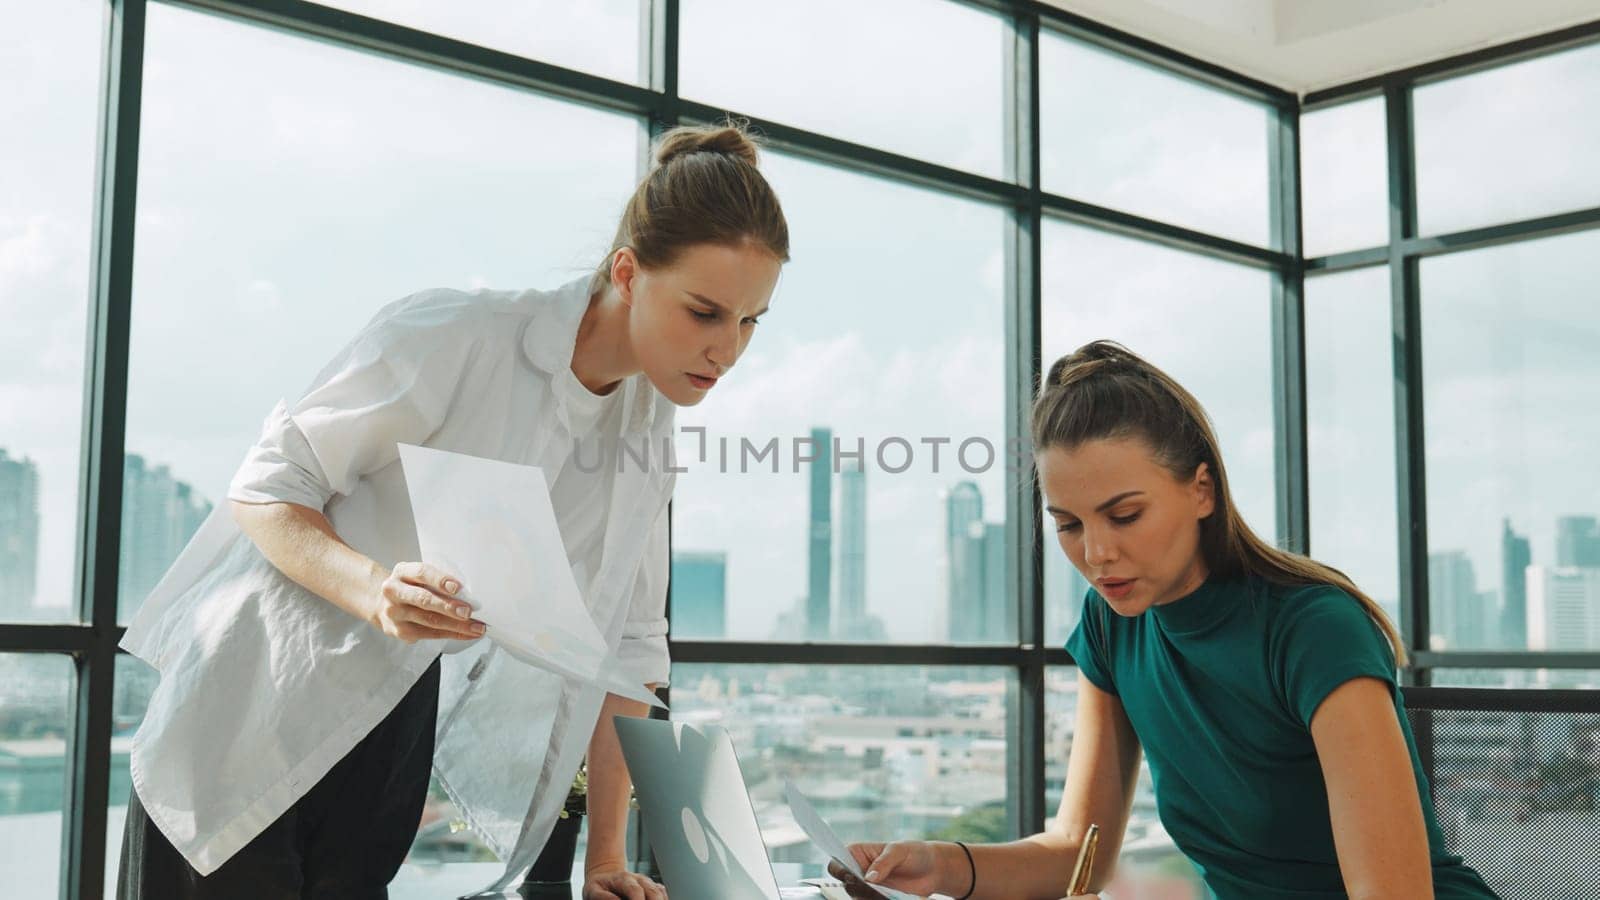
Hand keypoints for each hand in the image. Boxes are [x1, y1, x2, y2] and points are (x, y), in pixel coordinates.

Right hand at [369, 561, 484, 642]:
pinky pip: (431, 634)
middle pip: (423, 599)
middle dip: (448, 606)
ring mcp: (396, 614)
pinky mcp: (401, 632)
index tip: (458, 587)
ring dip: (457, 625)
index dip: (440, 580)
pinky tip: (468, 634)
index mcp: (402, 572)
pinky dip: (453, 634)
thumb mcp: (415, 575)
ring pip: (429, 621)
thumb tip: (470, 592)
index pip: (421, 573)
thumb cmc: (409, 587)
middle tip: (469, 611)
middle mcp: (394, 592)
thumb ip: (435, 580)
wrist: (381, 604)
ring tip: (477, 627)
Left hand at [582, 866, 666, 899]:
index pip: (636, 891)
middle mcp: (640, 880)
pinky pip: (663, 894)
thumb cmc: (599, 886)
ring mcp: (648, 884)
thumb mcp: (593, 890)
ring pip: (660, 893)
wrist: (606, 874)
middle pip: (654, 892)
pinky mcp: (653, 889)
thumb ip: (603, 897)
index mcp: (624, 879)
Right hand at [828, 841, 945, 898]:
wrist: (931, 870)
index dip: (840, 871)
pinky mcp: (877, 898)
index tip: (852, 878)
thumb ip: (884, 863)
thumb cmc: (913, 852)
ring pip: (858, 897)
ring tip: (885, 894)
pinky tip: (888, 897)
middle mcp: (858, 871)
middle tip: (872, 889)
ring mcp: (867, 887)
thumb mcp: (899, 851)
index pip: (837, 863)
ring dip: (868, 897)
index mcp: (856, 853)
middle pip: (846, 885)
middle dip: (856, 889)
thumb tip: (869, 878)